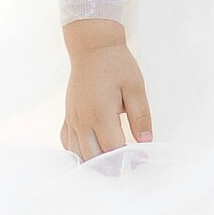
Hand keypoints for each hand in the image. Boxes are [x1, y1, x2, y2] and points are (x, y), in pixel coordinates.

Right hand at [61, 18, 152, 160]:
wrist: (92, 47)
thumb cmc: (116, 65)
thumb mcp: (135, 87)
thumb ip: (141, 116)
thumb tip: (146, 142)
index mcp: (101, 113)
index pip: (113, 149)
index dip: (127, 159)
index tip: (140, 160)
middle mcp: (83, 119)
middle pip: (94, 157)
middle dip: (111, 167)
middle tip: (128, 166)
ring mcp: (72, 119)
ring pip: (78, 153)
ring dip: (95, 162)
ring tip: (112, 163)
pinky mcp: (68, 116)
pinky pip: (68, 143)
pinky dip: (78, 153)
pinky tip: (92, 152)